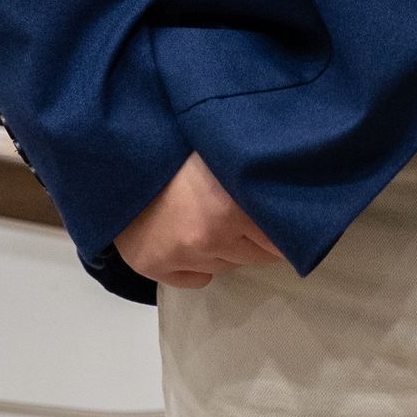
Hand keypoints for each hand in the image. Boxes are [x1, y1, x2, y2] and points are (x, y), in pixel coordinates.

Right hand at [114, 151, 284, 287]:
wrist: (116, 146)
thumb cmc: (177, 137)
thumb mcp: (226, 146)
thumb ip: (257, 171)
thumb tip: (300, 181)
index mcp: (233, 203)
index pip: (284, 237)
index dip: (287, 221)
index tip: (285, 208)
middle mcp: (209, 234)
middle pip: (260, 253)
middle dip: (257, 231)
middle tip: (242, 202)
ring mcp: (181, 254)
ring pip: (230, 265)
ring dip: (230, 245)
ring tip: (212, 212)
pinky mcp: (153, 265)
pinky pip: (198, 279)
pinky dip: (200, 263)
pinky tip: (192, 235)